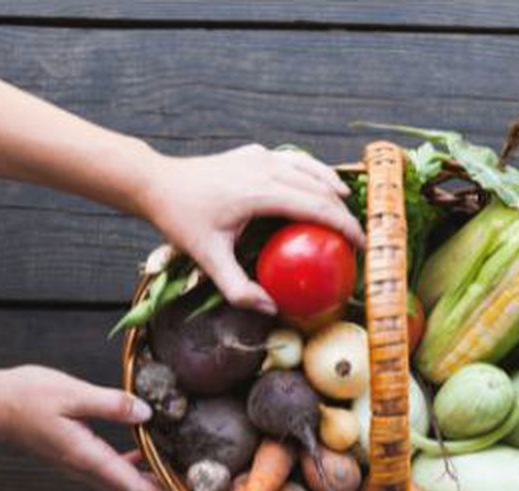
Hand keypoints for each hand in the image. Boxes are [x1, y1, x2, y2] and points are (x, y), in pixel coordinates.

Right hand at [0, 365, 174, 490]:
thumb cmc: (25, 397)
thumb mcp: (72, 394)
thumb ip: (112, 405)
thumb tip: (146, 414)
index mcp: (88, 458)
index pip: (135, 488)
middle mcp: (85, 468)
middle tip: (194, 489)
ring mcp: (78, 464)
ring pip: (122, 484)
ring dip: (150, 483)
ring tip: (178, 473)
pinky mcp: (74, 455)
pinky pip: (111, 469)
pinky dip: (133, 467)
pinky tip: (145, 450)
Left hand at [139, 144, 364, 313]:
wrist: (157, 183)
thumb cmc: (182, 221)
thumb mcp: (208, 259)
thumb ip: (238, 289)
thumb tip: (271, 308)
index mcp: (260, 192)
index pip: (317, 206)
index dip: (344, 226)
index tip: (360, 246)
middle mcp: (265, 168)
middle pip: (320, 188)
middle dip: (344, 212)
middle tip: (356, 238)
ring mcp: (261, 157)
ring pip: (312, 170)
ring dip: (333, 190)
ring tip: (347, 212)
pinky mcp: (255, 153)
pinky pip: (296, 162)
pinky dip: (315, 174)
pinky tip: (322, 187)